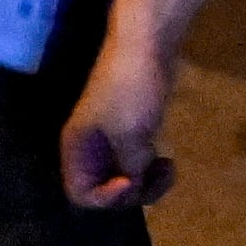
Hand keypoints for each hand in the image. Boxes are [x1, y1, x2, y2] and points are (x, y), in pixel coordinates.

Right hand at [58, 40, 176, 211]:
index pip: (81, 194)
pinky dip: (151, 171)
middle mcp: (90, 151)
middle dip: (133, 192)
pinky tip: (166, 160)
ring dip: (147, 184)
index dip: (106, 198)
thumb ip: (129, 169)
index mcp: (78, 150)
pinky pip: (137, 166)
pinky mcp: (131, 135)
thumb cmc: (130, 91)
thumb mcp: (129, 136)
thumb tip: (134, 183)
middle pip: (105, 192)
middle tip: (156, 176)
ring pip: (124, 181)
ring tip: (167, 169)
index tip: (131, 182)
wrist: (146, 48)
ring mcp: (111, 144)